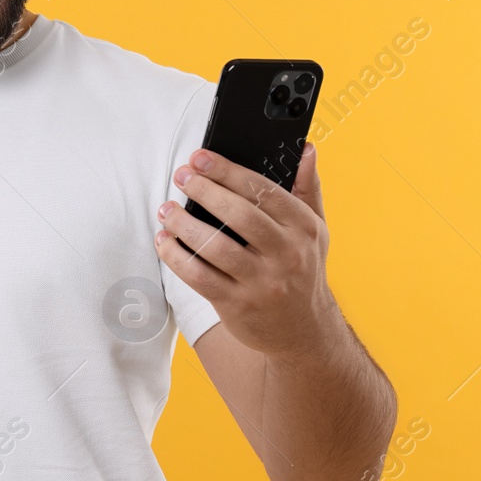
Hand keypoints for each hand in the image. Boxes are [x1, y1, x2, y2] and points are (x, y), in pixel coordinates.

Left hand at [154, 142, 340, 359]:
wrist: (303, 331)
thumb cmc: (302, 268)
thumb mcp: (315, 229)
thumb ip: (307, 187)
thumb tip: (306, 148)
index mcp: (305, 228)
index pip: (264, 191)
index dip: (228, 171)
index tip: (200, 157)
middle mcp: (287, 255)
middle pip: (239, 215)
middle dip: (204, 191)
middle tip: (180, 176)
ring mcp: (262, 283)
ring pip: (215, 247)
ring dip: (183, 225)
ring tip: (166, 210)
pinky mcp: (238, 305)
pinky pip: (199, 277)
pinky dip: (176, 257)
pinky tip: (165, 242)